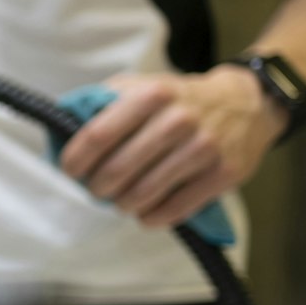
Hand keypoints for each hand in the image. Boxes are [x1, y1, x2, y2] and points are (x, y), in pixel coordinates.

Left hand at [58, 68, 290, 228]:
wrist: (245, 103)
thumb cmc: (177, 100)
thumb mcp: (140, 87)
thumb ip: (100, 104)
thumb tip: (60, 130)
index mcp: (151, 94)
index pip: (97, 135)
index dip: (76, 161)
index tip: (71, 171)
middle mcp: (178, 119)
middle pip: (116, 171)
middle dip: (97, 188)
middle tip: (97, 189)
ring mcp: (203, 148)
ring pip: (142, 195)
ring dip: (123, 204)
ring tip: (122, 199)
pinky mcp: (222, 173)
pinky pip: (173, 210)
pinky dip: (151, 217)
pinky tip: (146, 211)